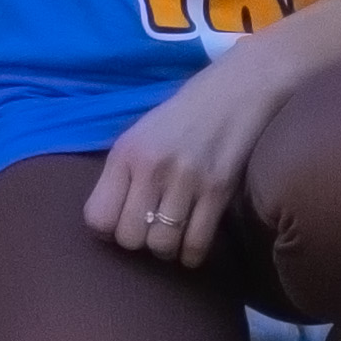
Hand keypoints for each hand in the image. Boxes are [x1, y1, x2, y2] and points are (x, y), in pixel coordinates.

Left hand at [86, 47, 294, 271]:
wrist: (242, 86)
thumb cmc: (188, 110)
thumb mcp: (143, 132)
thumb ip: (124, 172)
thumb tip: (109, 221)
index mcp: (126, 152)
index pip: (97, 218)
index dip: (107, 229)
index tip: (122, 222)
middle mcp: (152, 167)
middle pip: (129, 238)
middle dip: (138, 241)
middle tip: (151, 230)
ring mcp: (187, 179)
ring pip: (161, 245)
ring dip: (166, 249)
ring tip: (173, 237)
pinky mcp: (220, 189)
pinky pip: (197, 243)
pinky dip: (192, 254)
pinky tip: (192, 245)